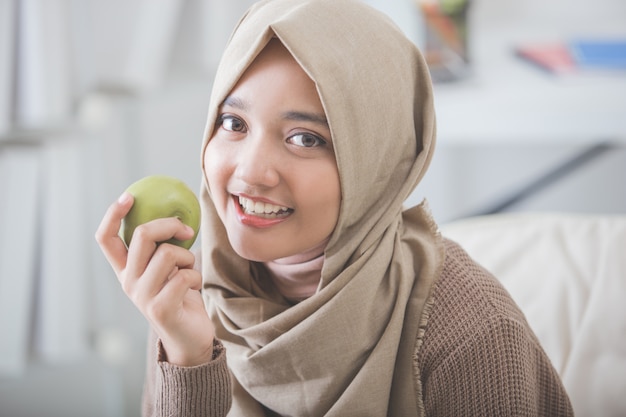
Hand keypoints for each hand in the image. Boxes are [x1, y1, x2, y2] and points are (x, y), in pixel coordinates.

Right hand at [95, 192, 214, 365]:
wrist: (190, 338)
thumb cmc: (181, 297)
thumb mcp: (168, 269)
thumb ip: (163, 247)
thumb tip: (176, 213)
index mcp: (125, 270)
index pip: (106, 239)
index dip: (113, 214)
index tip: (129, 196)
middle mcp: (127, 282)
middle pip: (142, 235)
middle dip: (169, 224)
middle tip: (186, 230)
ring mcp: (141, 296)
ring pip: (168, 253)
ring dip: (189, 257)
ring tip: (190, 270)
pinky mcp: (160, 308)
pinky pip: (185, 275)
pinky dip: (196, 276)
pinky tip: (194, 288)